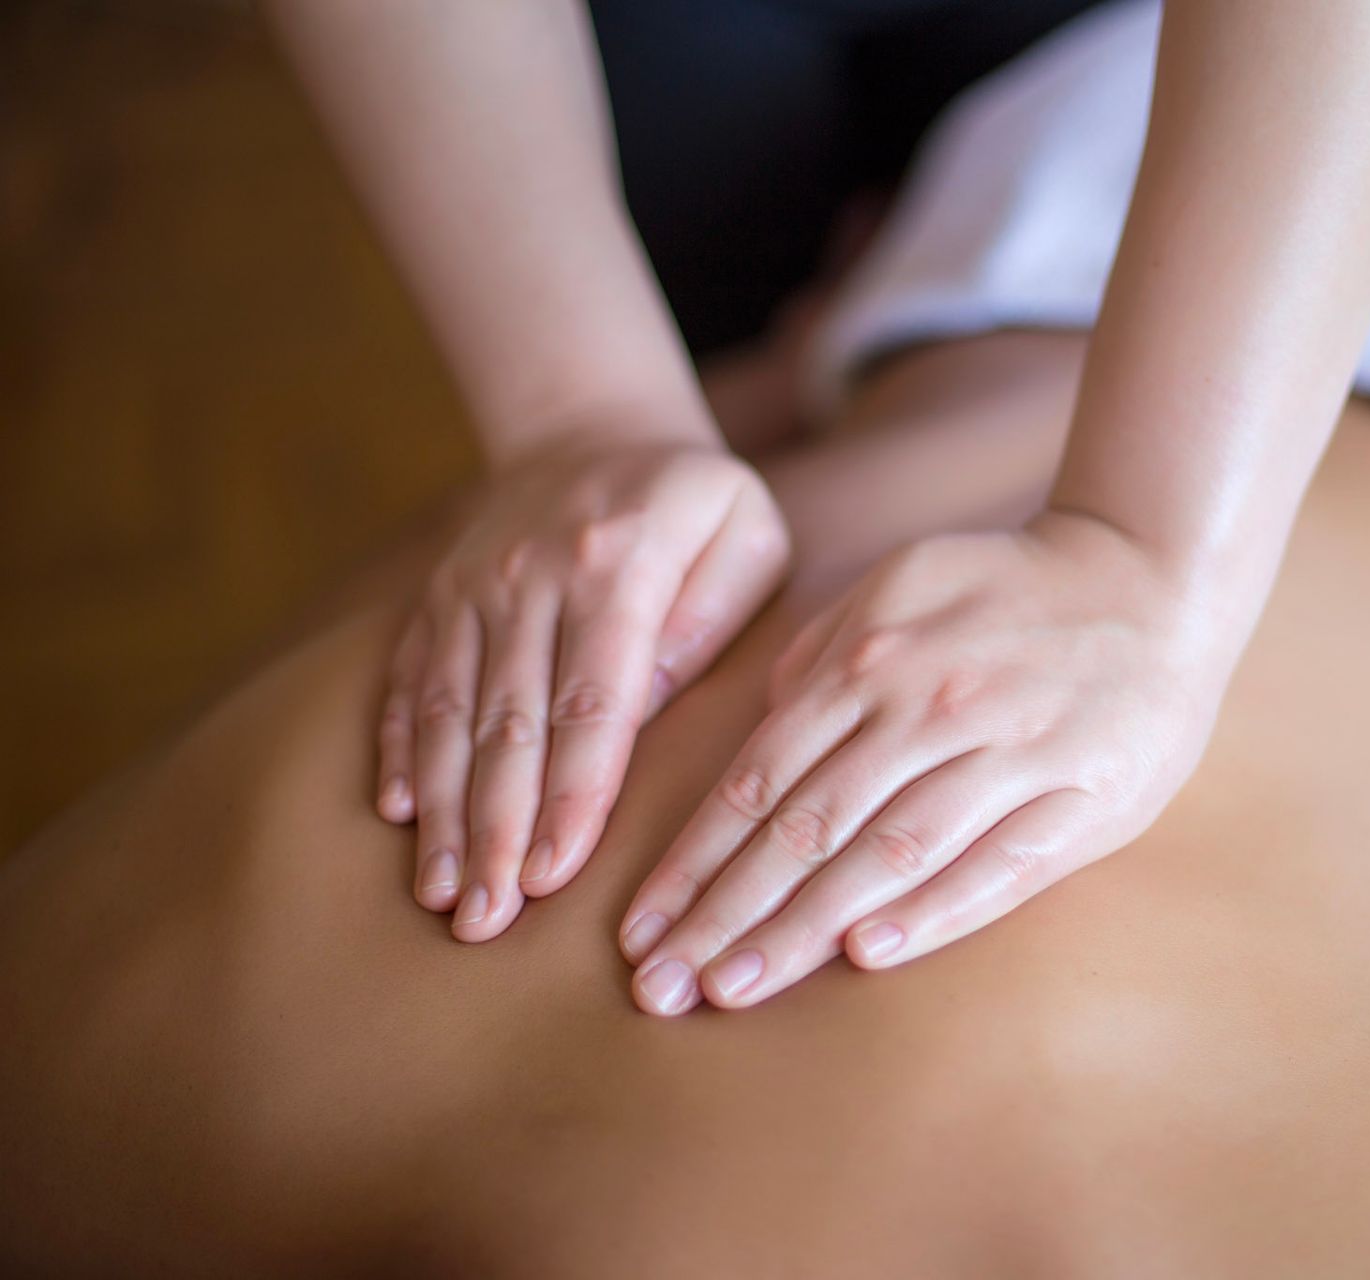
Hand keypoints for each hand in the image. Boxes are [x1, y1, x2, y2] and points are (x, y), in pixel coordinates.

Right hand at [379, 432, 788, 940]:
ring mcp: (471, 587)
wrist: (594, 425)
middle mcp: (529, 576)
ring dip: (443, 809)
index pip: (591, 700)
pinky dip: (402, 749)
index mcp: (617, 563)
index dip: (569, 793)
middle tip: (485, 920)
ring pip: (450, 713)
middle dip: (494, 828)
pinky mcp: (437, 598)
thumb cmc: (697, 503)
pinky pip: (413, 681)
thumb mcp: (743, 535)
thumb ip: (709, 619)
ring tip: (441, 893)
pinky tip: (395, 817)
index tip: (552, 874)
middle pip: (508, 723)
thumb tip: (649, 711)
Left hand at [616, 509, 1230, 1013]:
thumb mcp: (901, 587)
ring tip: (737, 987)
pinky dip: (931, 911)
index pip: (760, 778)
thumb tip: (760, 725)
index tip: (642, 929)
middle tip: (665, 986)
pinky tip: (868, 954)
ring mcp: (1010, 750)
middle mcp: (930, 704)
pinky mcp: (1082, 795)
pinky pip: (997, 864)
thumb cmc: (1008, 594)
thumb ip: (822, 655)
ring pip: (890, 853)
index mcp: (872, 656)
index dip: (696, 860)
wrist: (1152, 576)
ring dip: (805, 927)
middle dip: (727, 913)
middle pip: (809, 827)